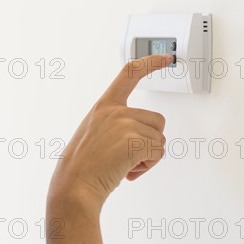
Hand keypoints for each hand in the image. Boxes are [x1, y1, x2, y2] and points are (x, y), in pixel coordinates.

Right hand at [48, 54, 172, 209]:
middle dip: (149, 142)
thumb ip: (114, 124)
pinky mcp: (134, 140)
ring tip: (124, 165)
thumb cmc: (83, 166)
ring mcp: (124, 124)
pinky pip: (158, 153)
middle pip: (156, 120)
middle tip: (127, 157)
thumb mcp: (93, 133)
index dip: (151, 63)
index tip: (167, 58)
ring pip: (159, 138)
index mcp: (104, 106)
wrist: (75, 185)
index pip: (130, 73)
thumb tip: (142, 133)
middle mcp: (115, 111)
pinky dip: (148, 166)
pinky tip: (128, 171)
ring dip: (148, 156)